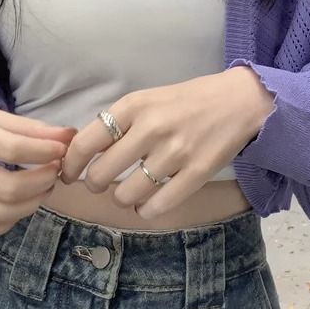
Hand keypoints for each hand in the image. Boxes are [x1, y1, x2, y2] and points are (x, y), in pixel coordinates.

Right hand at [0, 95, 77, 237]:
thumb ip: (25, 127)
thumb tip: (66, 137)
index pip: (11, 148)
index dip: (45, 152)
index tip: (62, 149)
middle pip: (5, 188)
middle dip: (42, 182)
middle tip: (54, 171)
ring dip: (30, 205)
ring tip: (42, 188)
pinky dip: (8, 221)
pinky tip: (19, 204)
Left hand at [59, 65, 274, 218]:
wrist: (240, 100)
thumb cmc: (189, 101)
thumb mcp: (149, 98)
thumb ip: (120, 122)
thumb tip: (84, 154)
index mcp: (134, 105)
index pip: (85, 143)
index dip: (71, 165)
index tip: (70, 174)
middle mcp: (151, 127)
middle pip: (101, 174)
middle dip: (95, 185)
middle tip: (102, 185)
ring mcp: (175, 152)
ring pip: (127, 194)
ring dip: (122, 200)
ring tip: (129, 194)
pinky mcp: (197, 172)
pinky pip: (158, 205)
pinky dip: (147, 210)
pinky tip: (148, 204)